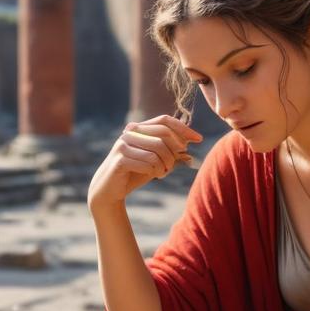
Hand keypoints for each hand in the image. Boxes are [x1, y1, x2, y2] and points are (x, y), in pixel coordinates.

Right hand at [87, 115, 201, 208]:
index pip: (164, 120)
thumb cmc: (135, 172)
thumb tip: (192, 139)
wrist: (110, 190)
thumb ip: (170, 149)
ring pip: (158, 150)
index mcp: (138, 128)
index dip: (183, 128)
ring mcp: (123, 144)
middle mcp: (129, 132)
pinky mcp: (121, 159)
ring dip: (165, 165)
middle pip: (163, 135)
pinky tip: (152, 175)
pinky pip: (149, 162)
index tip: (199, 139)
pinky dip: (155, 171)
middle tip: (173, 166)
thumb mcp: (156, 159)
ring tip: (161, 172)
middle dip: (174, 152)